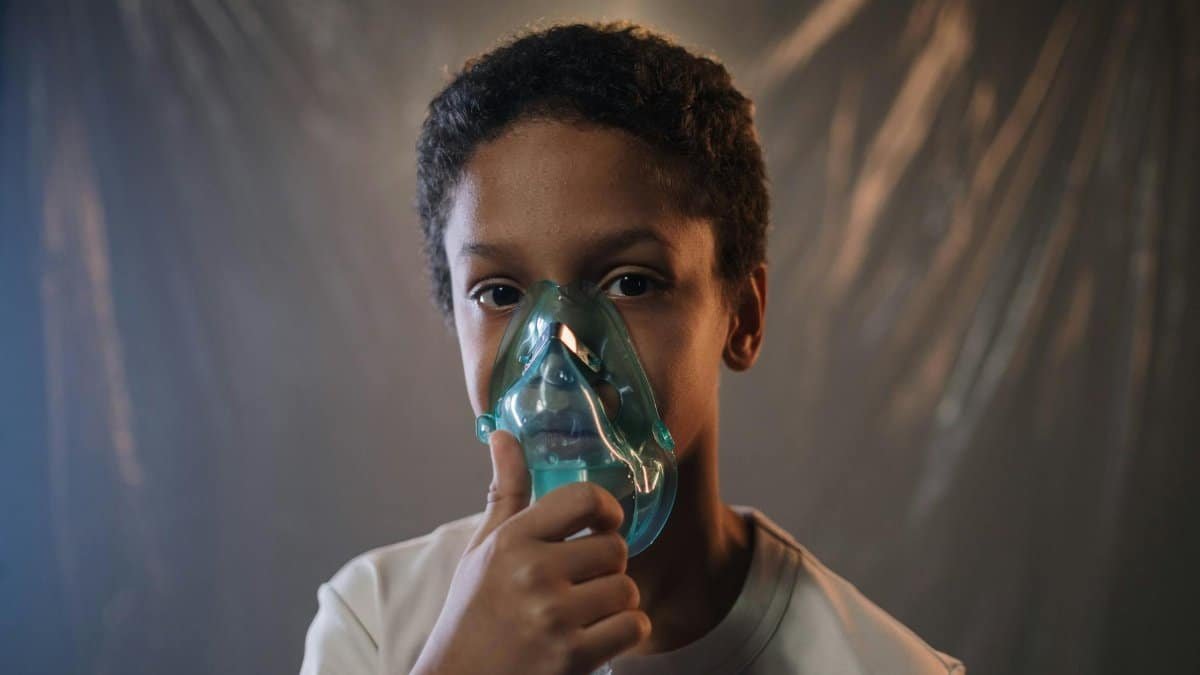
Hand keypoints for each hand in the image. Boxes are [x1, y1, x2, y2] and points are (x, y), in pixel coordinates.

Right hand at [411, 430, 650, 674]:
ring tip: (585, 613)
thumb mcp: (482, 548)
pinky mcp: (572, 657)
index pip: (585, 499)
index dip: (607, 510)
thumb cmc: (473, 614)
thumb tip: (502, 434)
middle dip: (607, 568)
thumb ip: (504, 492)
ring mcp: (553, 617)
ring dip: (616, 604)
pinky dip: (624, 634)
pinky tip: (596, 637)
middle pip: (615, 548)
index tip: (602, 525)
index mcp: (511, 540)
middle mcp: (532, 573)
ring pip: (628, 589)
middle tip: (582, 585)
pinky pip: (633, 627)